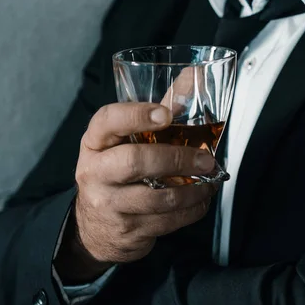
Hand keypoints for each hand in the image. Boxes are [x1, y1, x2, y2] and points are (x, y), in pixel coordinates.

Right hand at [55, 102, 216, 281]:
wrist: (94, 226)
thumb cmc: (116, 172)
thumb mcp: (125, 140)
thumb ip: (159, 110)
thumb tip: (195, 76)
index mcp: (94, 142)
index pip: (108, 121)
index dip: (137, 115)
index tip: (166, 114)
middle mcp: (95, 172)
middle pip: (135, 161)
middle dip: (177, 159)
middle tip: (206, 160)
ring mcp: (109, 203)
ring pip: (157, 198)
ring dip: (192, 190)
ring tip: (210, 182)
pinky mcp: (127, 229)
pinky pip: (166, 221)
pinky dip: (192, 211)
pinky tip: (201, 200)